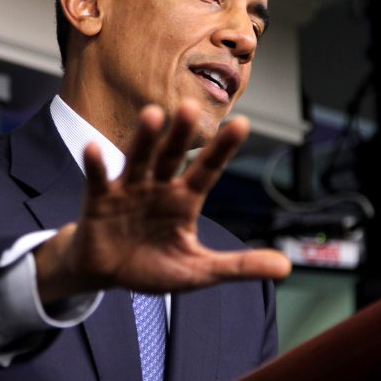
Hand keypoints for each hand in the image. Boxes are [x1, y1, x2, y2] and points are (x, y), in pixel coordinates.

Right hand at [34, 100, 290, 302]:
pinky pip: (99, 180)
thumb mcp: (198, 271)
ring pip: (138, 159)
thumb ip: (238, 266)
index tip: (242, 124)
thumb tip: (285, 268)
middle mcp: (158, 186)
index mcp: (184, 200)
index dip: (223, 149)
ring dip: (144, 139)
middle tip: (191, 108)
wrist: (107, 273)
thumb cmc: (153, 266)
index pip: (208, 169)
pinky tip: (94, 148)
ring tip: (152, 115)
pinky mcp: (100, 199)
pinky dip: (97, 164)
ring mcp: (129, 190)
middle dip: (181, 134)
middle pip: (172, 156)